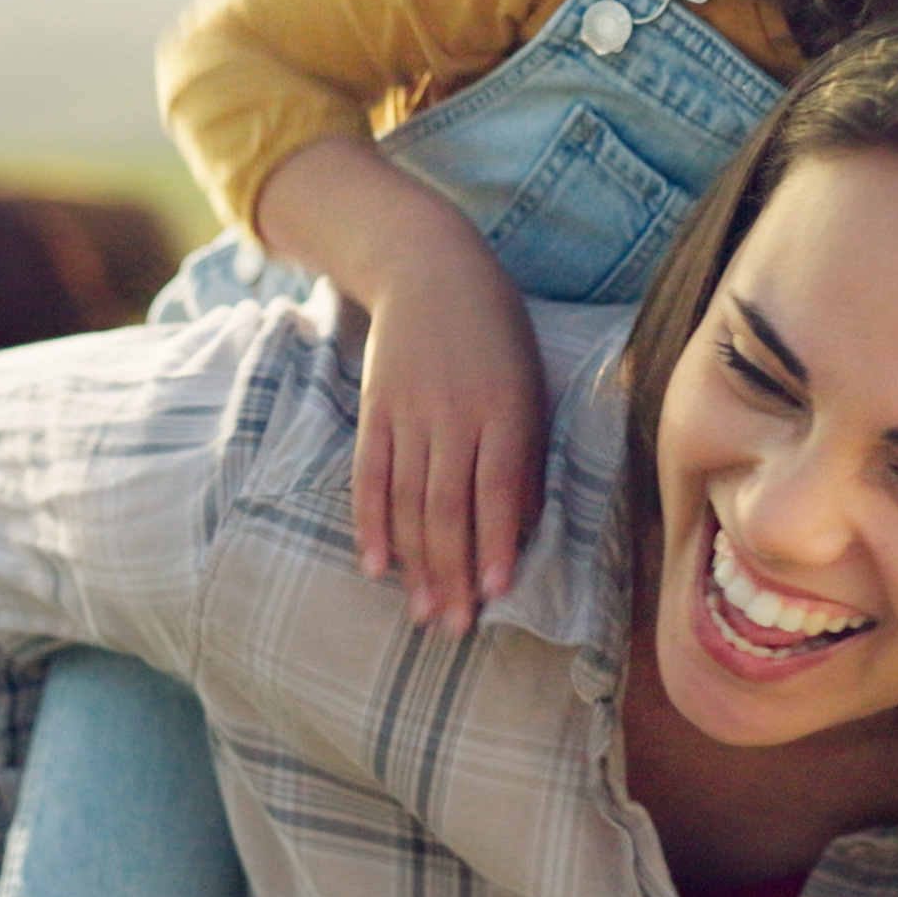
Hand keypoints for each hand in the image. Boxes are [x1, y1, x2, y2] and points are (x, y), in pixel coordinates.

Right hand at [348, 244, 546, 633]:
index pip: (496, 488)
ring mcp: (409, 413)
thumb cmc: (496, 333)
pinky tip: (374, 564)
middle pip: (446, 506)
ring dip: (414, 562)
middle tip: (455, 627)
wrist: (431, 269)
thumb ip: (524, 454)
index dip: (495, 542)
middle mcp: (453, 415)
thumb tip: (523, 523)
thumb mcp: (528, 383)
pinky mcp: (375, 411)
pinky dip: (369, 523)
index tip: (496, 592)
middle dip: (452, 572)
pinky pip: (369, 475)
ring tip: (422, 613)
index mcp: (503, 409)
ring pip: (407, 500)